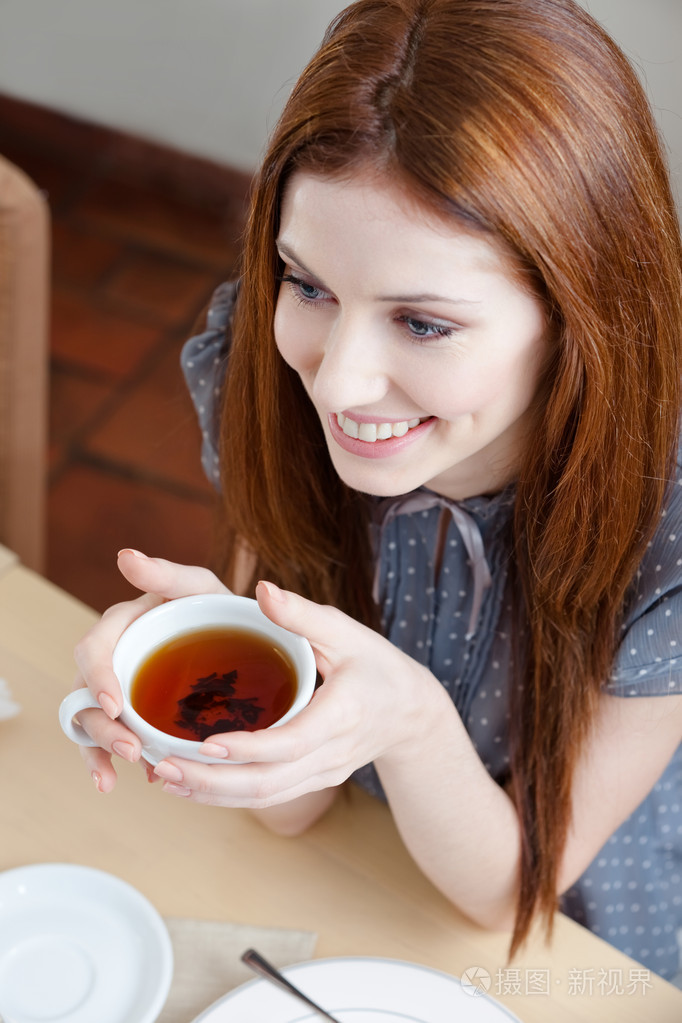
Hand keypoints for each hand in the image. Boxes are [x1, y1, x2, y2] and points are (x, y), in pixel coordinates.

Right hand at [72, 549, 227, 791]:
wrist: (247, 642)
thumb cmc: (218, 608)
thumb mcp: (200, 588)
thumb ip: (167, 573)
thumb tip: (125, 556)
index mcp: (123, 624)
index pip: (94, 650)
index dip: (99, 679)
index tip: (116, 706)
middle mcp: (114, 656)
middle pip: (86, 694)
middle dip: (103, 726)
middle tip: (132, 749)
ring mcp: (119, 688)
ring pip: (92, 721)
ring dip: (102, 749)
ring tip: (130, 770)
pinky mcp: (131, 714)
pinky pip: (108, 740)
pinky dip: (106, 762)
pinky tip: (121, 781)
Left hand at [152, 581, 446, 807]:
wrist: (410, 713)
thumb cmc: (376, 664)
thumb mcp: (346, 631)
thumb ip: (302, 614)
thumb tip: (261, 590)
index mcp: (343, 713)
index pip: (293, 742)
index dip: (250, 749)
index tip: (207, 744)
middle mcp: (332, 753)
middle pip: (269, 782)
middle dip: (213, 782)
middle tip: (164, 768)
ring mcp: (322, 773)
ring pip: (263, 797)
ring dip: (212, 794)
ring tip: (164, 777)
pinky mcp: (312, 781)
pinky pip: (266, 796)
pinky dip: (226, 796)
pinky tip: (189, 784)